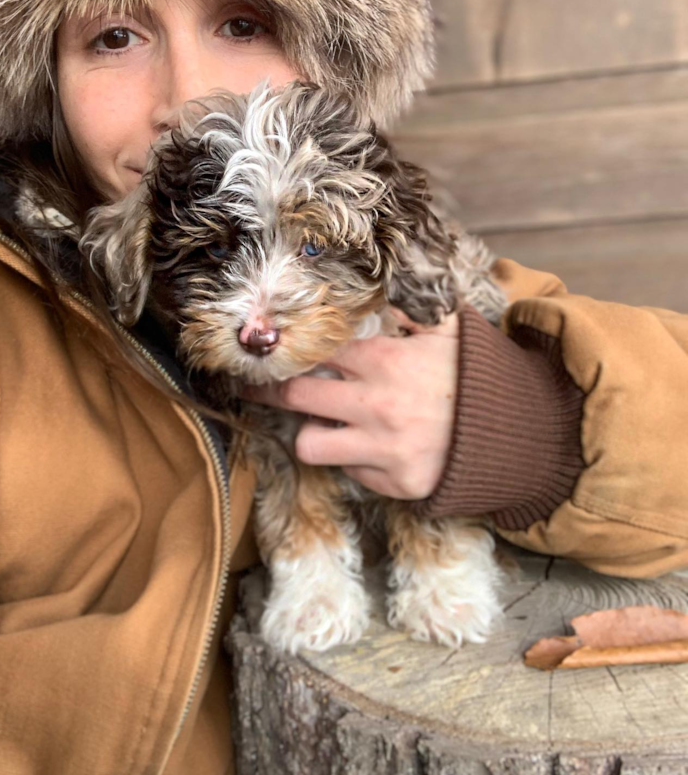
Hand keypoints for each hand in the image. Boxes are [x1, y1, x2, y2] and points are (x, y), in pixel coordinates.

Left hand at [243, 311, 459, 498]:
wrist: (519, 433)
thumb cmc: (479, 376)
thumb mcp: (449, 331)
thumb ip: (408, 310)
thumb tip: (378, 292)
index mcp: (385, 362)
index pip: (316, 352)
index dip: (289, 350)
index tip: (271, 351)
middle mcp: (376, 405)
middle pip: (294, 396)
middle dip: (269, 390)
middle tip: (255, 387)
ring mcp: (382, 448)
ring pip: (309, 444)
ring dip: (311, 433)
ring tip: (320, 424)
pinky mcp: (393, 482)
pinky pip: (351, 471)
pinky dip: (354, 458)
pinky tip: (369, 446)